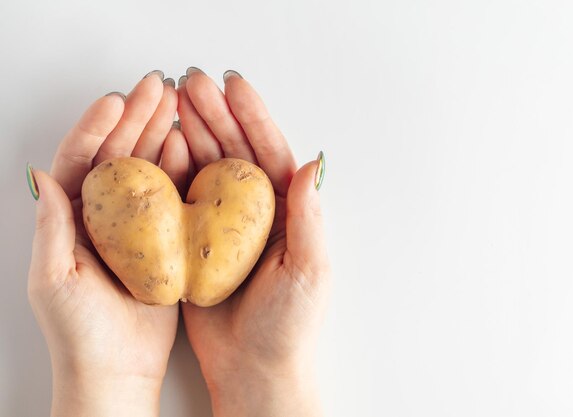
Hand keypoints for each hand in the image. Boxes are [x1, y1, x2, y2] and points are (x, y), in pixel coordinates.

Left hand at [27, 71, 187, 416]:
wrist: (117, 371)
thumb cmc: (80, 333)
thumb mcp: (55, 279)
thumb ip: (53, 226)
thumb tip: (40, 175)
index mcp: (70, 219)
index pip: (80, 160)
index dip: (97, 127)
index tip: (117, 100)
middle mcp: (103, 216)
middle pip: (118, 154)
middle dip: (137, 117)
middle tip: (157, 86)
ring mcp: (136, 226)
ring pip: (148, 168)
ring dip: (161, 133)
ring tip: (178, 104)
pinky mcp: (164, 239)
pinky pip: (173, 195)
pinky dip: (181, 167)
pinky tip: (191, 146)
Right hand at [177, 68, 329, 416]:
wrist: (255, 370)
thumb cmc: (290, 326)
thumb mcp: (308, 268)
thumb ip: (308, 215)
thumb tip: (314, 162)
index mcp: (287, 211)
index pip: (270, 152)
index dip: (252, 116)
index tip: (233, 85)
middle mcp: (254, 212)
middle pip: (234, 151)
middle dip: (214, 114)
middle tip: (190, 82)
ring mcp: (222, 226)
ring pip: (205, 168)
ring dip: (190, 133)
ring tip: (171, 102)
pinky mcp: (194, 243)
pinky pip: (181, 199)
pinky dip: (169, 171)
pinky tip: (157, 147)